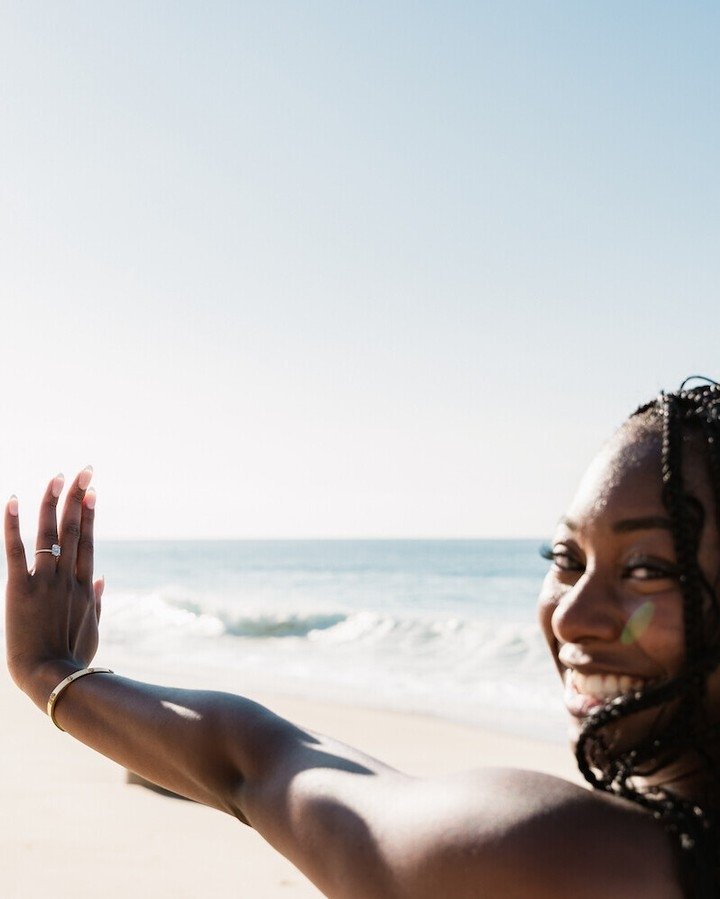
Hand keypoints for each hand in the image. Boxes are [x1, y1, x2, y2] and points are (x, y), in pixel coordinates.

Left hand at [4, 468, 103, 705]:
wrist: (52, 678)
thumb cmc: (73, 659)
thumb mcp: (92, 629)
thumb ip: (97, 600)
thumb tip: (102, 578)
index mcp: (85, 587)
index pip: (87, 541)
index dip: (89, 514)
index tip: (92, 491)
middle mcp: (67, 578)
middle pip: (74, 529)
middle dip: (78, 497)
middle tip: (84, 471)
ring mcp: (45, 581)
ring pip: (50, 533)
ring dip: (52, 502)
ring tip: (56, 477)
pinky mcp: (20, 589)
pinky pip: (15, 551)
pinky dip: (12, 525)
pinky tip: (10, 500)